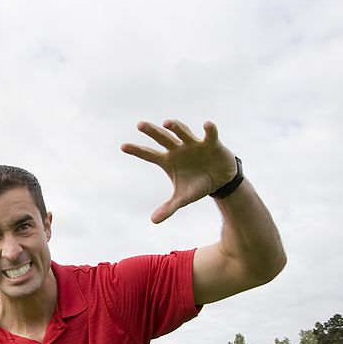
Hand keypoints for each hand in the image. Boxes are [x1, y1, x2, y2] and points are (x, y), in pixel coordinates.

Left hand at [121, 119, 237, 223]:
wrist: (220, 181)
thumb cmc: (197, 186)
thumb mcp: (183, 199)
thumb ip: (169, 208)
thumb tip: (153, 221)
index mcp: (168, 161)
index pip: (149, 155)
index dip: (137, 151)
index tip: (122, 147)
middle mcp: (178, 149)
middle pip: (162, 138)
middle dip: (152, 131)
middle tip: (139, 125)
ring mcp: (193, 144)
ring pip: (182, 133)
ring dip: (176, 128)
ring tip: (167, 122)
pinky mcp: (211, 143)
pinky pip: (209, 135)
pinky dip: (209, 130)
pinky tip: (206, 125)